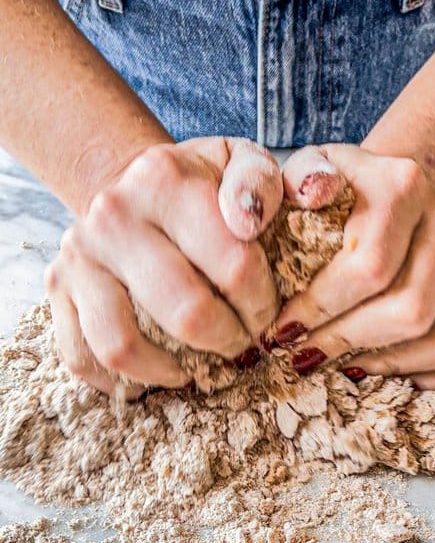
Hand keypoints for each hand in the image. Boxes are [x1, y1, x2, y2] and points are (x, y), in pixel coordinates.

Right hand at [46, 138, 282, 394]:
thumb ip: (258, 180)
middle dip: (227, 339)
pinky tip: (154, 375)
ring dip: (172, 370)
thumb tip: (250, 221)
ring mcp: (80, 255)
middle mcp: (114, 215)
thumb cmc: (197, 181)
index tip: (269, 312)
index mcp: (165, 180)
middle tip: (243, 343)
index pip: (233, 263)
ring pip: (122, 344)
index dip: (262, 302)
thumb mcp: (236, 160)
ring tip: (199, 369)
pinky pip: (81, 357)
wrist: (131, 183)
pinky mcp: (58, 288)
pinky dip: (118, 382)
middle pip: (186, 311)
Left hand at [267, 144, 434, 388]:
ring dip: (394, 365)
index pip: (370, 267)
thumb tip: (313, 194)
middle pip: (413, 308)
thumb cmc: (340, 189)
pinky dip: (433, 374)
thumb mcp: (307, 170)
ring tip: (347, 366)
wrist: (394, 187)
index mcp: (404, 184)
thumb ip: (299, 180)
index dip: (323, 309)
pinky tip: (390, 371)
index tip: (284, 329)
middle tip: (308, 354)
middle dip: (352, 341)